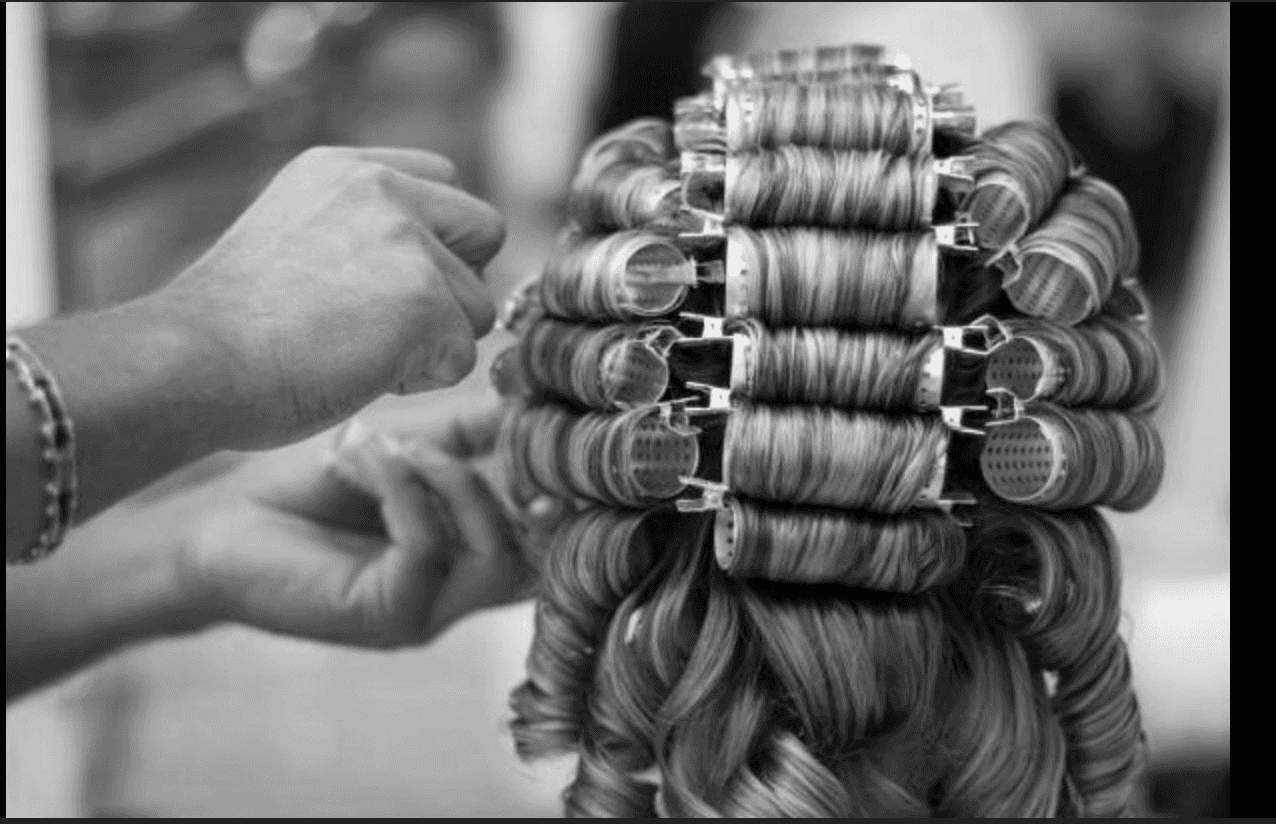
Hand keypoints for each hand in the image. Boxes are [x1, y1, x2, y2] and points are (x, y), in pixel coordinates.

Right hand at [148, 146, 505, 449]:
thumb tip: (427, 273)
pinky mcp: (427, 304)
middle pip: (486, 230)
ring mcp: (410, 244)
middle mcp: (384, 191)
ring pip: (478, 306)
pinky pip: (462, 358)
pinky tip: (360, 374)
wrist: (192, 361)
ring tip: (357, 352)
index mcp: (347, 171)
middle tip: (391, 321)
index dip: (437, 240)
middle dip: (457, 283)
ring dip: (434, 341)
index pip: (445, 180)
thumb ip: (361, 234)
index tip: (391, 281)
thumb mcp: (294, 238)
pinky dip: (422, 381)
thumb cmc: (230, 327)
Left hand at [176, 400, 532, 647]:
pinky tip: (372, 458)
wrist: (222, 525)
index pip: (557, 527)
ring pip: (499, 557)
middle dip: (531, 482)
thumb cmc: (313, 487)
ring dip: (459, 481)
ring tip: (407, 443)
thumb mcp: (407, 447)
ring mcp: (432, 608)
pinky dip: (406, 491)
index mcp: (478, 547)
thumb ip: (470, 432)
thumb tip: (535, 395)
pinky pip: (428, 550)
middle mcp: (465, 588)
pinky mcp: (388, 617)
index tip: (543, 412)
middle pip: (547, 553)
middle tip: (502, 426)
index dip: (563, 474)